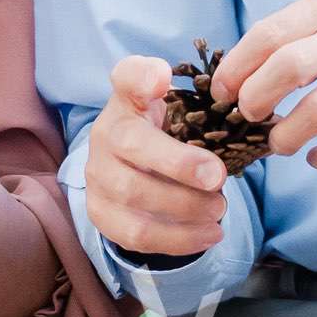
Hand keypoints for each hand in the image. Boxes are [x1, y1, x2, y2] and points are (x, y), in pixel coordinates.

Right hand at [81, 53, 229, 260]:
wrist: (134, 166)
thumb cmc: (165, 131)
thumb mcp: (178, 105)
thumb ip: (180, 93)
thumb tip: (161, 77)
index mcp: (127, 100)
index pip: (127, 78)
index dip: (143, 78)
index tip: (163, 82)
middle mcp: (105, 134)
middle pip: (132, 145)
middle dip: (179, 166)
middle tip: (219, 179)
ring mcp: (97, 176)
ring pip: (133, 195)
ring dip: (183, 207)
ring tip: (219, 210)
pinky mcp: (102, 214)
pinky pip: (136, 233)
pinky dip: (178, 239)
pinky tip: (209, 234)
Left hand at [221, 0, 316, 178]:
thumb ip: (301, 33)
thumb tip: (241, 72)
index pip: (269, 33)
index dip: (236, 67)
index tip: (222, 91)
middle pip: (286, 67)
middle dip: (254, 99)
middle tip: (247, 116)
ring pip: (316, 111)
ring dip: (286, 136)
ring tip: (280, 143)